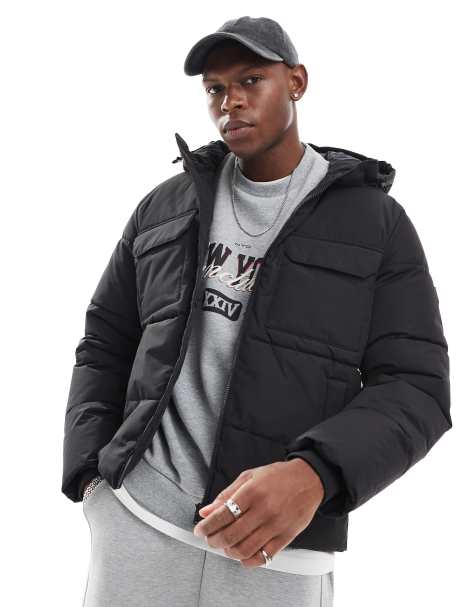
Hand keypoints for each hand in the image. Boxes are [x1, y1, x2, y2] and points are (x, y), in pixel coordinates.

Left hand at [193, 459, 323, 568]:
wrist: (309, 479)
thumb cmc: (278, 477)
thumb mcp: (249, 477)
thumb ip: (226, 494)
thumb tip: (206, 511)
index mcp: (252, 492)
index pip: (223, 514)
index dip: (207, 526)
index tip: (200, 530)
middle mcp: (264, 509)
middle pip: (231, 535)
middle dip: (214, 541)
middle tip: (210, 539)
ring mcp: (276, 525)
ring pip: (245, 549)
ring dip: (229, 552)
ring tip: (225, 546)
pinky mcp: (286, 536)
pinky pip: (264, 556)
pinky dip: (249, 561)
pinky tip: (243, 555)